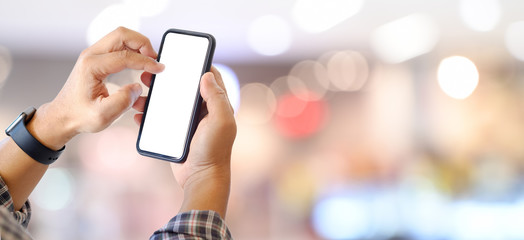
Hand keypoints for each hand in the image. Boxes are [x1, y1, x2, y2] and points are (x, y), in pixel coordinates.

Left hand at [28, 27, 164, 149]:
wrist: (63, 116)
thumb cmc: (78, 115)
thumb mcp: (103, 115)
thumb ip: (123, 101)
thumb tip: (137, 88)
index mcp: (91, 66)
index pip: (125, 56)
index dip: (146, 62)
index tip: (158, 68)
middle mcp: (91, 56)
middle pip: (122, 34)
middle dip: (143, 43)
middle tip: (154, 58)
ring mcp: (93, 55)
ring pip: (120, 36)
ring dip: (138, 45)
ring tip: (149, 60)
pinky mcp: (97, 59)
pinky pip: (118, 45)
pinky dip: (132, 49)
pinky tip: (139, 61)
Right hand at [134, 67, 236, 216]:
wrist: (201, 178)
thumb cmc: (214, 150)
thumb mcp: (220, 122)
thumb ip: (216, 98)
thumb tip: (206, 74)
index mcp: (216, 104)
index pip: (208, 77)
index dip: (196, 64)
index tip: (179, 55)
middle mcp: (202, 110)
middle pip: (183, 87)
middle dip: (167, 79)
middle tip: (149, 73)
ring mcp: (187, 122)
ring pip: (168, 102)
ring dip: (154, 97)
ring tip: (140, 93)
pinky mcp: (175, 133)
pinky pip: (159, 120)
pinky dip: (148, 115)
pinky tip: (138, 113)